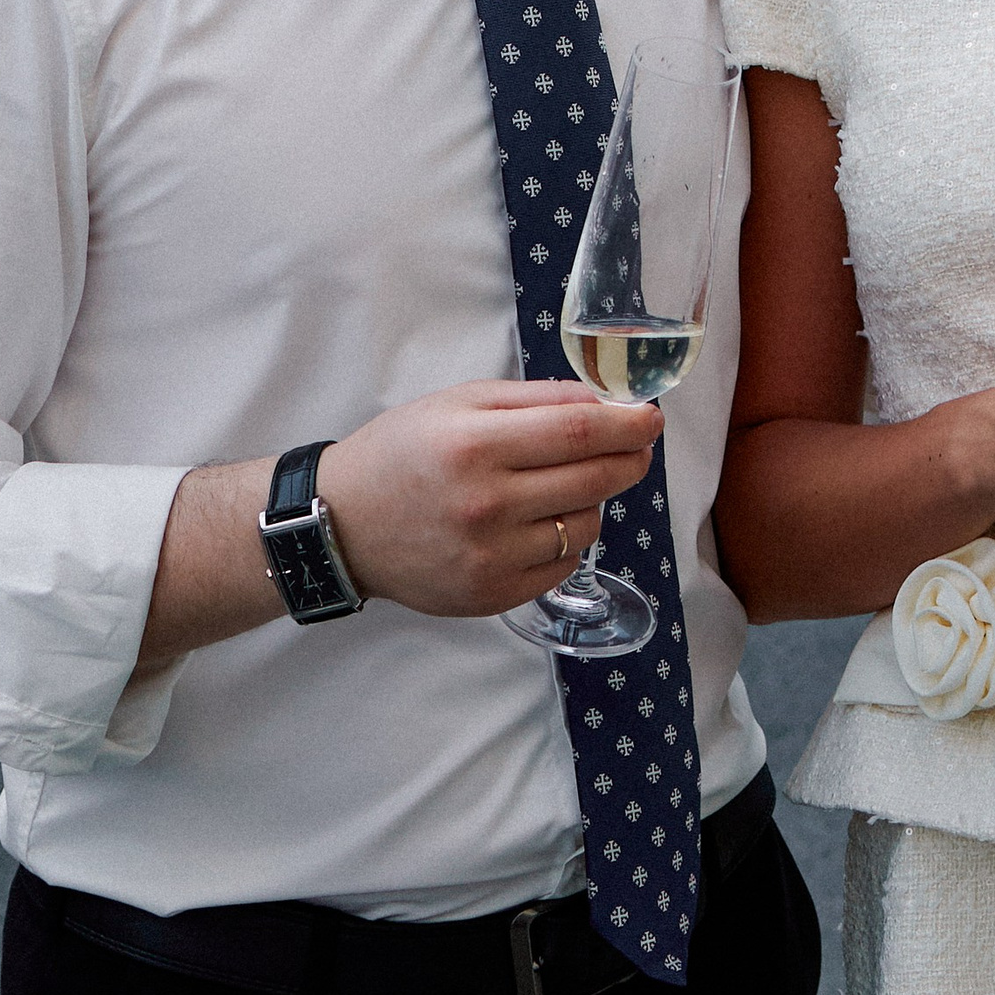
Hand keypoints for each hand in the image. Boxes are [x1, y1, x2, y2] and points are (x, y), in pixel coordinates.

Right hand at [315, 378, 660, 617]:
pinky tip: (544, 521)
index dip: (627, 424)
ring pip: (586, 524)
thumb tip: (602, 402)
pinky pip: (564, 564)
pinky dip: (568, 539)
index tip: (651, 417)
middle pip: (594, 479)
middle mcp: (486, 505)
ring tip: (565, 484)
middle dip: (630, 458)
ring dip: (594, 499)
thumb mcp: (458, 403)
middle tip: (637, 446)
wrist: (343, 524)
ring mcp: (491, 556)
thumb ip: (533, 399)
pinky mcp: (492, 595)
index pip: (579, 433)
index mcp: (476, 446)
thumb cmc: (401, 453)